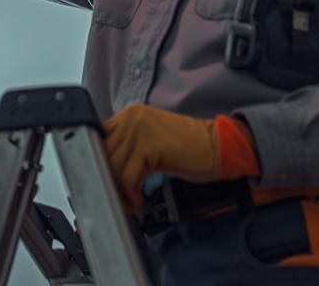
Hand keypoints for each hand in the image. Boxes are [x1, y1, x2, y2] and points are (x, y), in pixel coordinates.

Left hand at [102, 104, 224, 216]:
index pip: (99, 139)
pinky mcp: (149, 147)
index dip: (99, 165)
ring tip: (131, 204)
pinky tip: (140, 202)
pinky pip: (129, 177)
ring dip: (120, 192)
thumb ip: (128, 148)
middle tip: (118, 200)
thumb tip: (104, 171)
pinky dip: (132, 195)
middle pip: (102, 154)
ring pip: (113, 167)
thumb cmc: (188, 149)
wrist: (219, 147)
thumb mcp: (151, 141)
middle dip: (108, 181)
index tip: (104, 185)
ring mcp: (139, 130)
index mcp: (129, 114)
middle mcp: (131, 117)